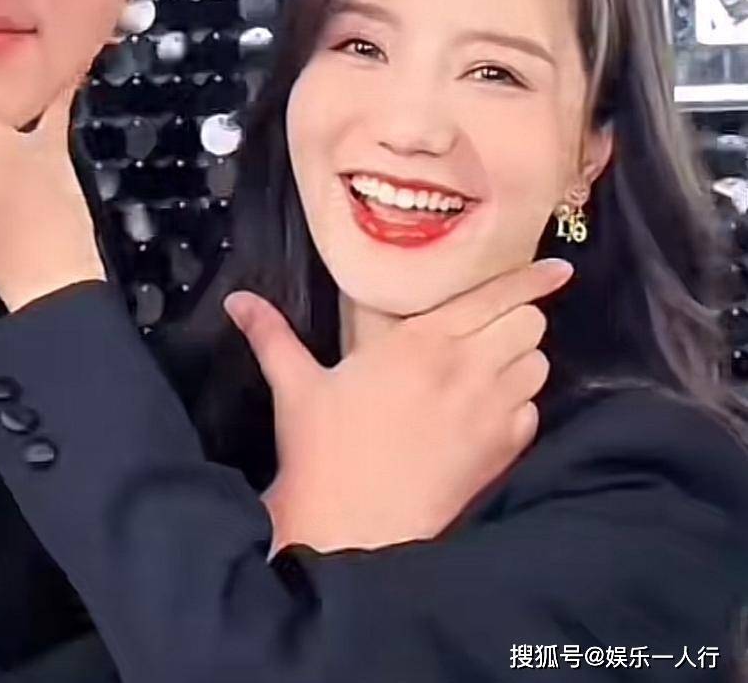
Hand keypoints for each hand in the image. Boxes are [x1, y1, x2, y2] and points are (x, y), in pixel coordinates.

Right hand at [226, 258, 571, 554]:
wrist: (353, 528)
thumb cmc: (322, 451)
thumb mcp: (294, 384)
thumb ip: (270, 333)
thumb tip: (237, 300)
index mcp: (419, 340)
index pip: (495, 294)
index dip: (533, 277)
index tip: (559, 267)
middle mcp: (465, 367)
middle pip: (528, 321)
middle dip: (517, 317)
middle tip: (492, 325)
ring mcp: (490, 411)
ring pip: (538, 362)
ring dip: (521, 358)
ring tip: (490, 365)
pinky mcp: (502, 451)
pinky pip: (532, 410)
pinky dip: (518, 403)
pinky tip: (486, 411)